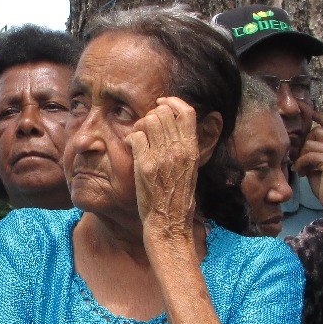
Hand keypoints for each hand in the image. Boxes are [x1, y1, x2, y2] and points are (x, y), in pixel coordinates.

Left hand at [127, 96, 200, 238]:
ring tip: (139, 138)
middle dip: (152, 115)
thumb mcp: (190, 168)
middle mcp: (178, 150)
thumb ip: (184, 147)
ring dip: (140, 125)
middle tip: (147, 127)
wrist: (169, 221)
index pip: (186, 112)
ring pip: (148, 121)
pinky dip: (130, 139)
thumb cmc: (178, 197)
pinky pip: (135, 137)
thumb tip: (176, 126)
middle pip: (163, 113)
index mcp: (191, 149)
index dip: (173, 102)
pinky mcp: (145, 166)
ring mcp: (161, 157)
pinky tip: (131, 147)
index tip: (162, 103)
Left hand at [294, 109, 322, 214]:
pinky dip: (300, 164)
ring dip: (301, 157)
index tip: (308, 112)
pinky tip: (301, 173)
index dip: (318, 117)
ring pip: (309, 145)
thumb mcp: (321, 162)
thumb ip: (314, 149)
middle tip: (298, 160)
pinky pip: (308, 156)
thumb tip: (295, 139)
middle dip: (303, 145)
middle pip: (315, 132)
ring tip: (301, 169)